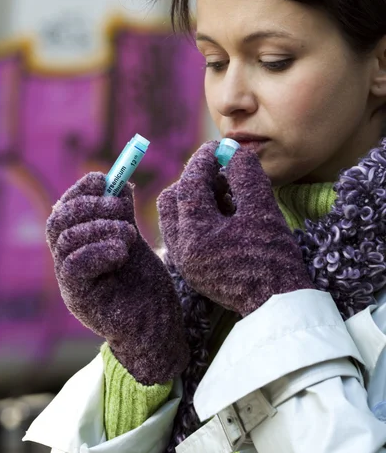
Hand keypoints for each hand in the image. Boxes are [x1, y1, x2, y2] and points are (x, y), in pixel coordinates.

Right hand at [46, 172, 188, 384]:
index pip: (65, 210)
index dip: (80, 191)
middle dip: (89, 206)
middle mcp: (70, 263)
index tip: (103, 179)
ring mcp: (71, 283)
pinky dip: (98, 250)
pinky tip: (122, 251)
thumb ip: (122, 217)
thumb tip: (118, 183)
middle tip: (120, 208)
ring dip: (100, 228)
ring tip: (130, 235)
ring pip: (66, 241)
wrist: (160, 329)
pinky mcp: (79, 299)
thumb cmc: (148, 288)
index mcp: (81, 247)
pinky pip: (74, 267)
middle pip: (58, 222)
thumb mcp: (134, 244)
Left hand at [158, 142, 313, 316]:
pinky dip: (198, 215)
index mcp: (196, 237)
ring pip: (175, 216)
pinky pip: (183, 231)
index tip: (221, 147)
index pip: (189, 185)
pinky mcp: (192, 267)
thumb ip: (246, 175)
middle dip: (195, 179)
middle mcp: (181, 250)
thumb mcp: (263, 211)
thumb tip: (233, 149)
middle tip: (223, 172)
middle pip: (173, 199)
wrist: (278, 305)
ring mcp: (184, 261)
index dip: (205, 160)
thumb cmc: (275, 259)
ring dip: (195, 197)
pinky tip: (225, 213)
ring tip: (227, 193)